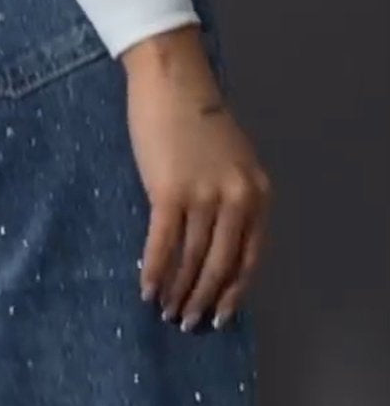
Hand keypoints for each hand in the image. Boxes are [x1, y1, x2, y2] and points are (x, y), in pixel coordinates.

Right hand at [121, 26, 271, 330]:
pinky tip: (147, 290)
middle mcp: (237, 199)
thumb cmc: (197, 118)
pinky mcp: (169, 193)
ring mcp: (204, 197)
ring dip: (178, 292)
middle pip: (221, 265)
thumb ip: (231, 199)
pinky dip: (156, 272)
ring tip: (166, 312)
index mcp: (257, 193)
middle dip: (204, 299)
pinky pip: (163, 245)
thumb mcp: (232, 162)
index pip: (250, 256)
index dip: (234, 291)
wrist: (173, 82)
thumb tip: (213, 246)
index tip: (221, 315)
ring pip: (192, 260)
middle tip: (188, 323)